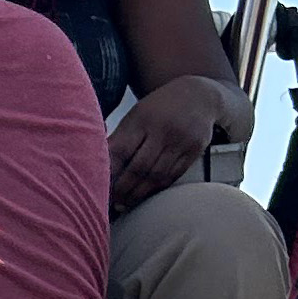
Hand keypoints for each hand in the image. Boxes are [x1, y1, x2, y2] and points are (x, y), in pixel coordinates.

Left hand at [108, 75, 242, 208]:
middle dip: (122, 189)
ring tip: (125, 203)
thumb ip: (121, 136)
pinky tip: (145, 194)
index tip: (96, 187)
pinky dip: (157, 188)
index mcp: (142, 118)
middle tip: (110, 202)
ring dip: (139, 193)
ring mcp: (181, 141)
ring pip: (157, 176)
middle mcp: (163, 130)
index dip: (108, 173)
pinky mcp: (194, 151)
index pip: (121, 151)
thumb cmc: (160, 107)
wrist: (201, 95)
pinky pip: (173, 176)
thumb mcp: (137, 113)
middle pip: (139, 168)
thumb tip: (97, 162)